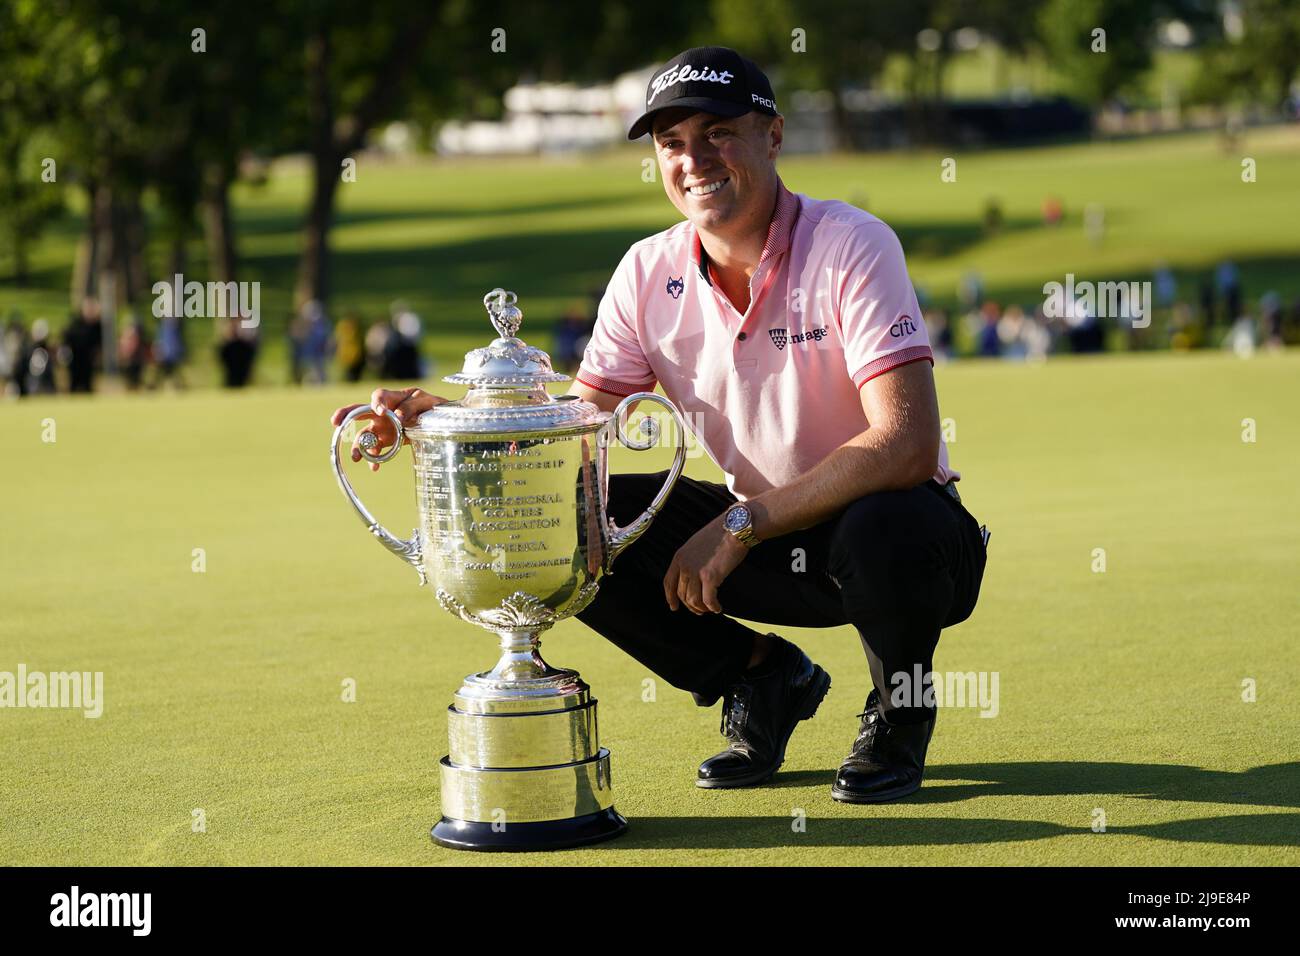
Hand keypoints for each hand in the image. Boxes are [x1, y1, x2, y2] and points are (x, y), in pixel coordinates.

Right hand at [329, 386, 447, 470]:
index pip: (378, 396)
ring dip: (358, 446)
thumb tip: (397, 417)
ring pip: (365, 435)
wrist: (442, 421)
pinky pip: (376, 450)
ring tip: (356, 457)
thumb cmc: (432, 406)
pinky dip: (374, 460)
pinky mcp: (388, 441)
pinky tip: (374, 467)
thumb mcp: (427, 402)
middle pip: (359, 412)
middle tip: (335, 423)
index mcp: (393, 398)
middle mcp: (383, 413)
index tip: (380, 411)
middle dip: (345, 416)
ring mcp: (383, 428)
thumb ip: (412, 406)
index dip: (377, 402)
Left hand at [664, 517, 749, 614]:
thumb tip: (693, 577)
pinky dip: (713, 607)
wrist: (734, 528)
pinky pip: (708, 600)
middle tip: (699, 611)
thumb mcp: (696, 545)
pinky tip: (718, 608)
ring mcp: (696, 572)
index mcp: (679, 557)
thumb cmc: (720, 535)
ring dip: (701, 608)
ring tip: (709, 609)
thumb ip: (691, 560)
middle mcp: (684, 565)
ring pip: (693, 600)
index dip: (670, 597)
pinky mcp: (710, 578)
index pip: (669, 582)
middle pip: (682, 594)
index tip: (674, 606)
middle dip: (690, 606)